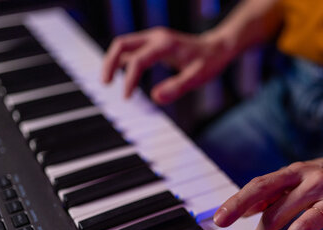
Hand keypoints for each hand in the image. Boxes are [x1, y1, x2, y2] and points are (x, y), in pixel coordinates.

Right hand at [102, 27, 233, 102]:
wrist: (217, 48)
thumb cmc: (209, 62)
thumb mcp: (197, 77)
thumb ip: (177, 87)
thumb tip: (156, 98)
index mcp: (164, 44)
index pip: (138, 61)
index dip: (129, 80)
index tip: (127, 97)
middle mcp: (155, 38)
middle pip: (121, 44)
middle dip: (109, 63)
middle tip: (105, 84)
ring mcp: (153, 39)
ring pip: (123, 46)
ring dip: (113, 62)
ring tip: (108, 82)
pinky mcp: (153, 45)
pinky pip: (132, 50)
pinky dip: (123, 62)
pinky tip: (122, 77)